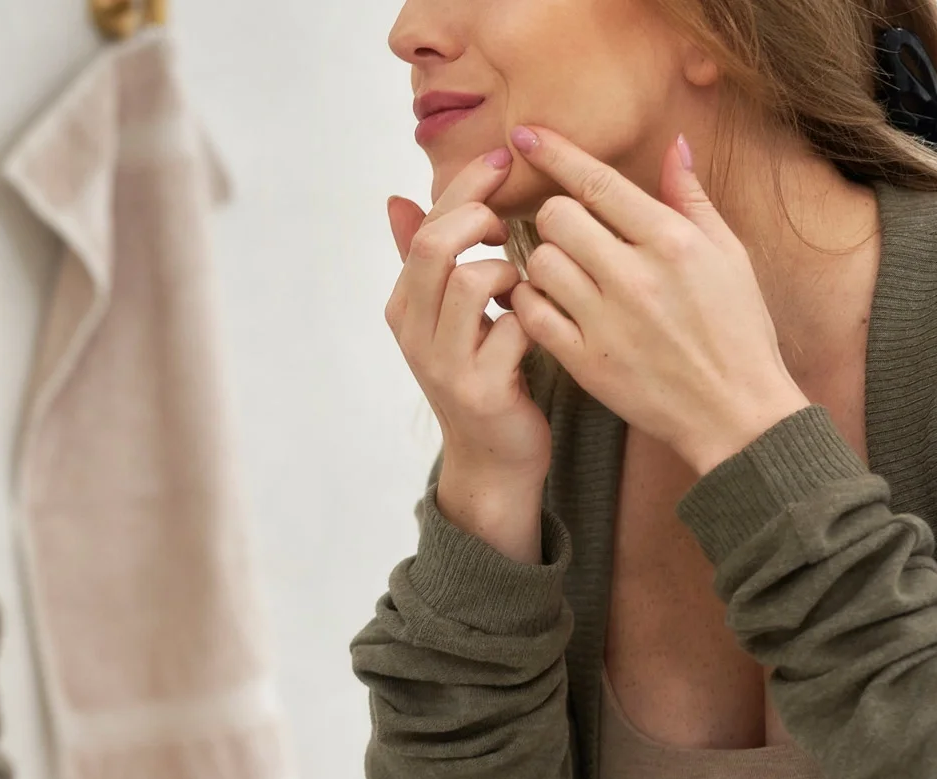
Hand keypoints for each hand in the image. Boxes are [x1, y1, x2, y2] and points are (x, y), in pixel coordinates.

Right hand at [385, 147, 550, 562]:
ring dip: (510, 271)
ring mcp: (444, 363)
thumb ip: (425, 260)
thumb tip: (396, 200)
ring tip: (523, 285)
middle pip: (435, 246)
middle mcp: (414, 332)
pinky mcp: (481, 390)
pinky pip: (513, 327)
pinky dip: (533, 317)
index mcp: (404, 305)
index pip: (426, 226)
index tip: (502, 162)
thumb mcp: (446, 316)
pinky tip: (540, 326)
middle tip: (509, 223)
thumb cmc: (482, 373)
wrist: (493, 458)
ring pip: (472, 282)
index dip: (465, 188)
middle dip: (479, 217)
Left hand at [506, 127, 809, 475]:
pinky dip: (531, 303)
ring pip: (538, 263)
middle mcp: (635, 277)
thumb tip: (674, 146)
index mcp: (671, 242)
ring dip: (543, 261)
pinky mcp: (587, 362)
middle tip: (570, 232)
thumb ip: (692, 200)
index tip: (526, 134)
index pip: (597, 182)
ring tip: (566, 272)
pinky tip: (551, 303)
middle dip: (555, 216)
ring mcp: (607, 322)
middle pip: (556, 217)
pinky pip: (533, 314)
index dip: (555, 153)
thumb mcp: (730, 255)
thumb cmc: (738, 329)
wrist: (736, 411)